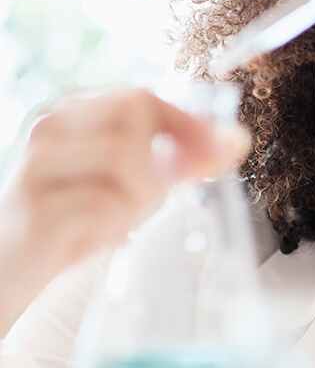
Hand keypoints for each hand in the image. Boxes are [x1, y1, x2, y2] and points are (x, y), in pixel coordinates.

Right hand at [0, 88, 251, 328]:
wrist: (6, 270)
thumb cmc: (75, 220)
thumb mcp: (135, 184)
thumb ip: (182, 160)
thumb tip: (238, 138)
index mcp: (73, 113)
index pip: (142, 98)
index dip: (190, 124)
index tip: (228, 149)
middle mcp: (49, 128)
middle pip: (135, 115)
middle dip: (163, 161)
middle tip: (151, 201)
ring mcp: (36, 167)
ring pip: (125, 159)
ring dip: (139, 200)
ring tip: (116, 224)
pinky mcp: (33, 211)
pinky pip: (104, 206)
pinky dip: (115, 227)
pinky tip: (94, 240)